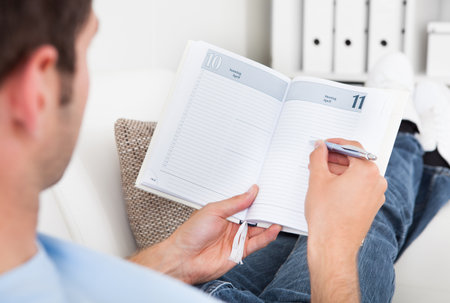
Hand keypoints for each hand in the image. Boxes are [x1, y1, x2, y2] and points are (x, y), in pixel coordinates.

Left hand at [130, 185, 280, 284]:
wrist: (184, 258)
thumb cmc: (190, 234)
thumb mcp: (213, 210)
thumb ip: (235, 203)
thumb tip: (251, 192)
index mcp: (224, 212)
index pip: (244, 203)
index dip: (255, 198)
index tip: (266, 192)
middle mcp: (232, 225)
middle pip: (253, 216)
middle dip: (264, 210)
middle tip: (276, 202)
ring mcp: (236, 238)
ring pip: (258, 229)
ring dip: (268, 223)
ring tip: (278, 215)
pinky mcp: (240, 251)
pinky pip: (257, 243)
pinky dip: (266, 236)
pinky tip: (273, 229)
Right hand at [305, 139, 386, 302]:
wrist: (333, 246)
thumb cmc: (327, 217)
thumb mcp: (317, 179)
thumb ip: (318, 157)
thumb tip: (320, 147)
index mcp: (367, 171)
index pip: (352, 147)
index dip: (334, 143)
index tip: (323, 144)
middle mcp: (377, 181)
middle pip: (356, 160)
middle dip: (335, 158)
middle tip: (318, 158)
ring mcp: (376, 195)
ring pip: (357, 174)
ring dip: (339, 170)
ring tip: (320, 173)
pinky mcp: (372, 206)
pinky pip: (360, 187)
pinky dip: (346, 183)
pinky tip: (329, 187)